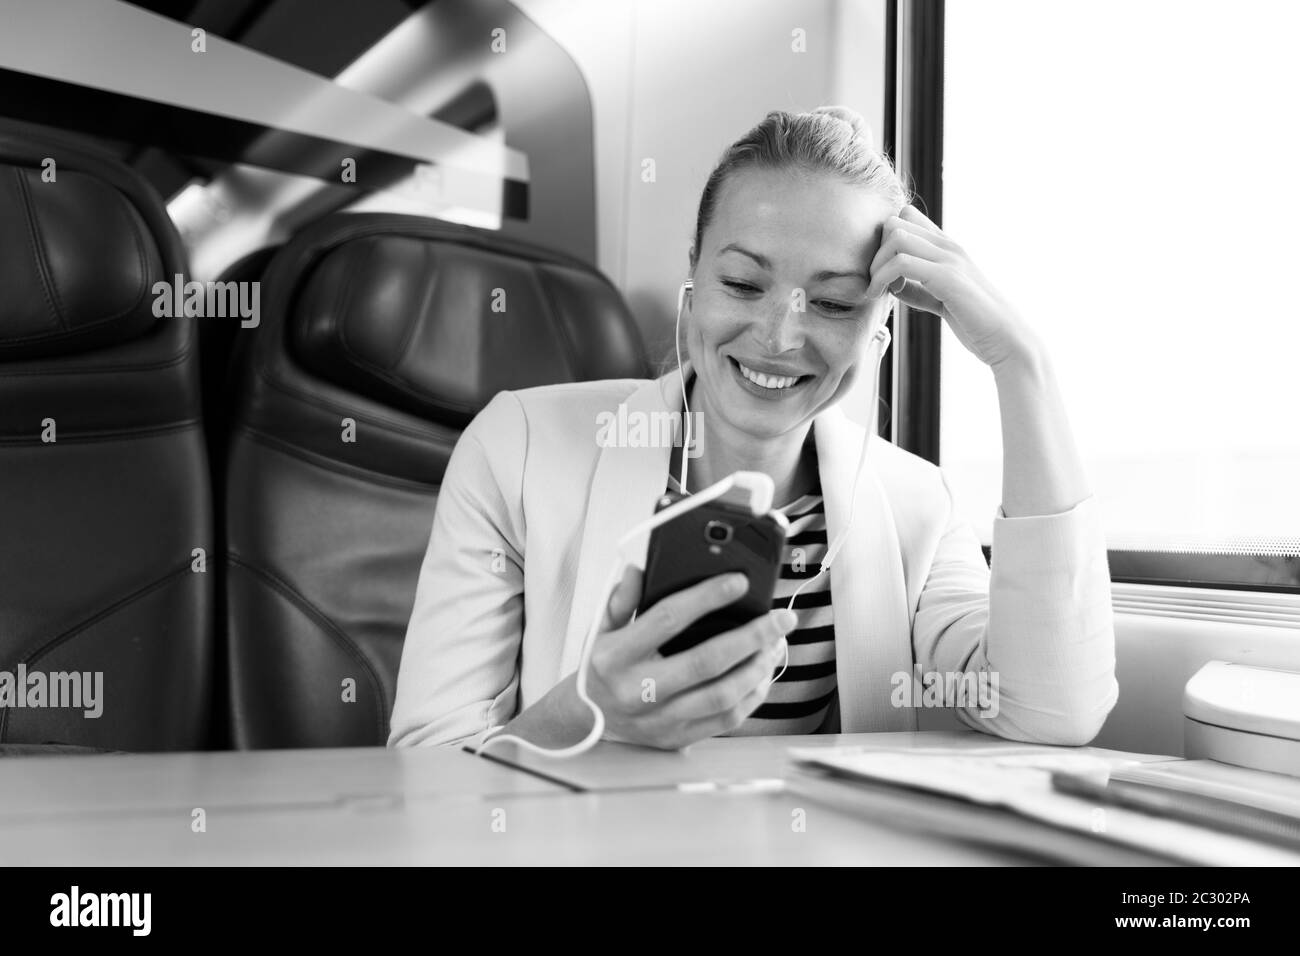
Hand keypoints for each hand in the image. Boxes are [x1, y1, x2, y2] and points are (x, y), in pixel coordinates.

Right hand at [585, 567, 795, 749]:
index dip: (707, 597)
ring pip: (722, 694)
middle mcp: (637, 690)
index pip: (667, 619)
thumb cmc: (602, 669)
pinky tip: (762, 673)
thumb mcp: (600, 630)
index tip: (738, 582)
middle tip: (780, 617)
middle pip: (706, 661)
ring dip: (757, 667)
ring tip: (776, 644)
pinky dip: (752, 695)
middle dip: (752, 636)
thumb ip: (620, 600)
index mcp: (616, 656)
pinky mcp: (677, 739)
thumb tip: (637, 571)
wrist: (588, 722)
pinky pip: (726, 719)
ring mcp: (659, 719)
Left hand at [866, 204, 1039, 368]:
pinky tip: (884, 295)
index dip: (885, 240)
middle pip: (895, 222)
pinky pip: (901, 262)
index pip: (907, 216)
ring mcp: (949, 258)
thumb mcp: (941, 298)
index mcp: (948, 248)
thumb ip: (919, 288)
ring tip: (877, 290)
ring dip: (876, 264)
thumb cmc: (975, 323)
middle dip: (875, 251)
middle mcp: (949, 246)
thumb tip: (893, 285)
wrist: (1006, 340)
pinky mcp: (947, 276)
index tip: (883, 270)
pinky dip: (882, 278)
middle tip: (876, 281)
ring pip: (895, 235)